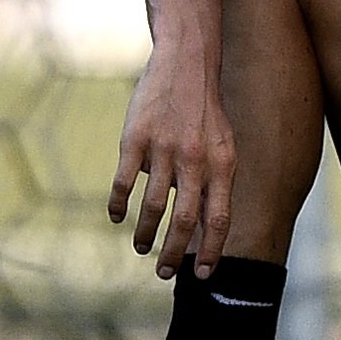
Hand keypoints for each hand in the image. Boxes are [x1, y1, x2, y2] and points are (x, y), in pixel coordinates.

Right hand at [109, 46, 235, 279]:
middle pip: (184, 220)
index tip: (201, 275)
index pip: (219, 218)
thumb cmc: (205, 115)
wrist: (186, 64)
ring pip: (153, 206)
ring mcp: (164, 148)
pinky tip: (117, 216)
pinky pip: (124, 182)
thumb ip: (216, 187)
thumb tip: (208, 234)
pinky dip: (119, 205)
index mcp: (222, 164)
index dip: (210, 251)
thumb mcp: (223, 148)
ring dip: (146, 234)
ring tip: (142, 247)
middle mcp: (196, 159)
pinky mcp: (136, 138)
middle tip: (164, 272)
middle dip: (173, 253)